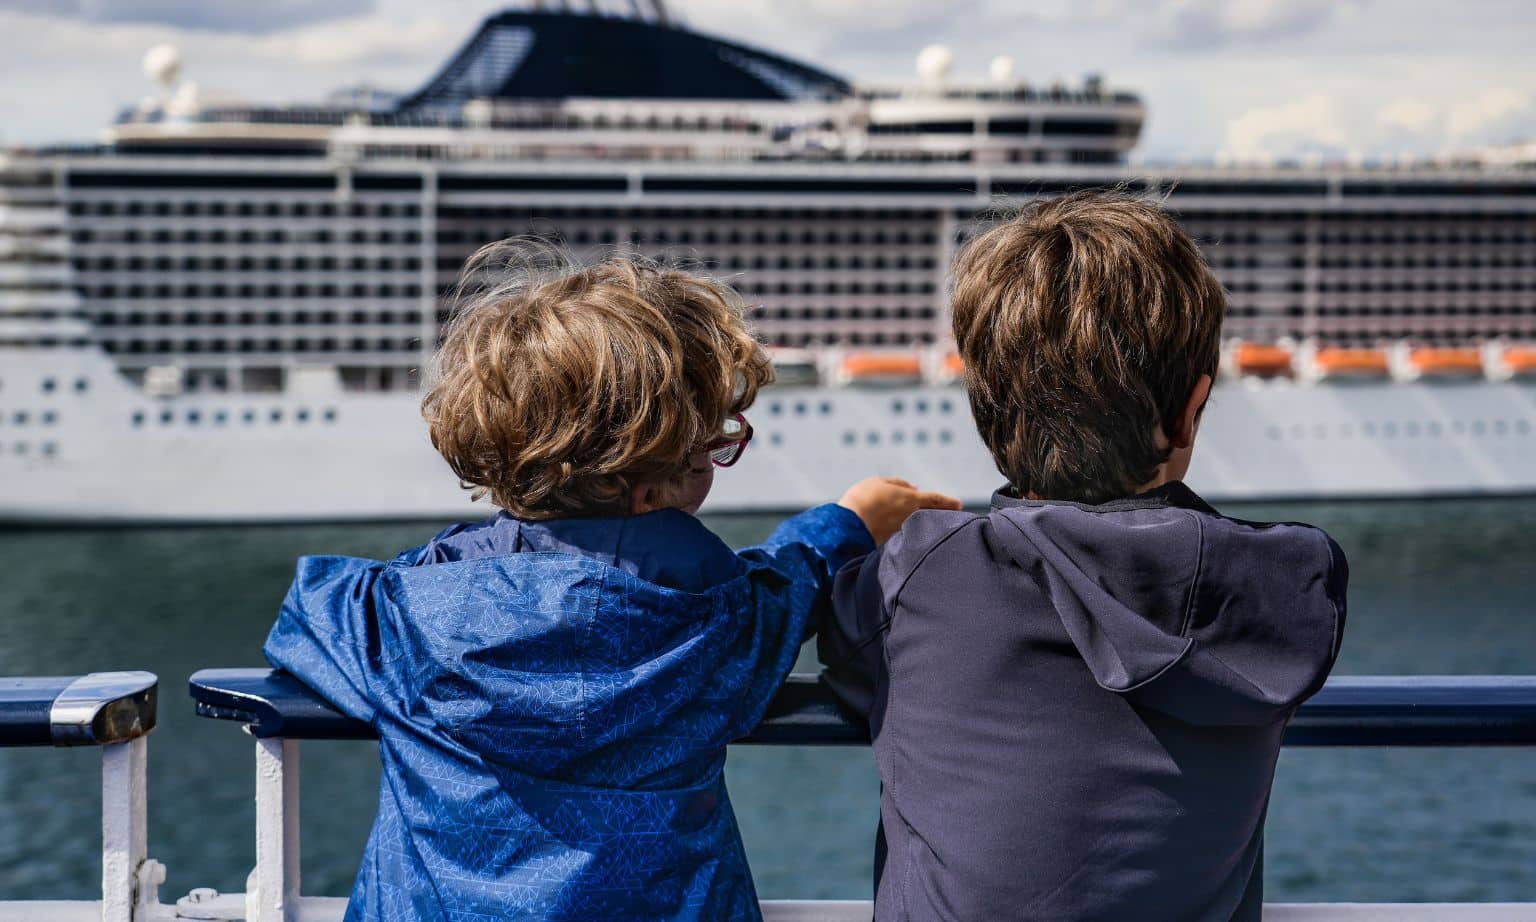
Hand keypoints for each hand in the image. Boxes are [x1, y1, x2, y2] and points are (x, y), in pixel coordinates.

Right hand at [837, 477, 963, 545]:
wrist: (847, 526)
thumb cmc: (862, 499)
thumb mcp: (878, 482)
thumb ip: (898, 483)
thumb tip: (912, 487)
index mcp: (910, 499)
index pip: (935, 499)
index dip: (949, 501)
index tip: (959, 504)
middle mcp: (911, 516)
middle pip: (934, 514)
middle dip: (946, 513)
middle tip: (956, 513)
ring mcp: (904, 531)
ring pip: (923, 525)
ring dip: (932, 523)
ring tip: (938, 521)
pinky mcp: (894, 542)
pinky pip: (909, 534)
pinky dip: (916, 532)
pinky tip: (916, 532)